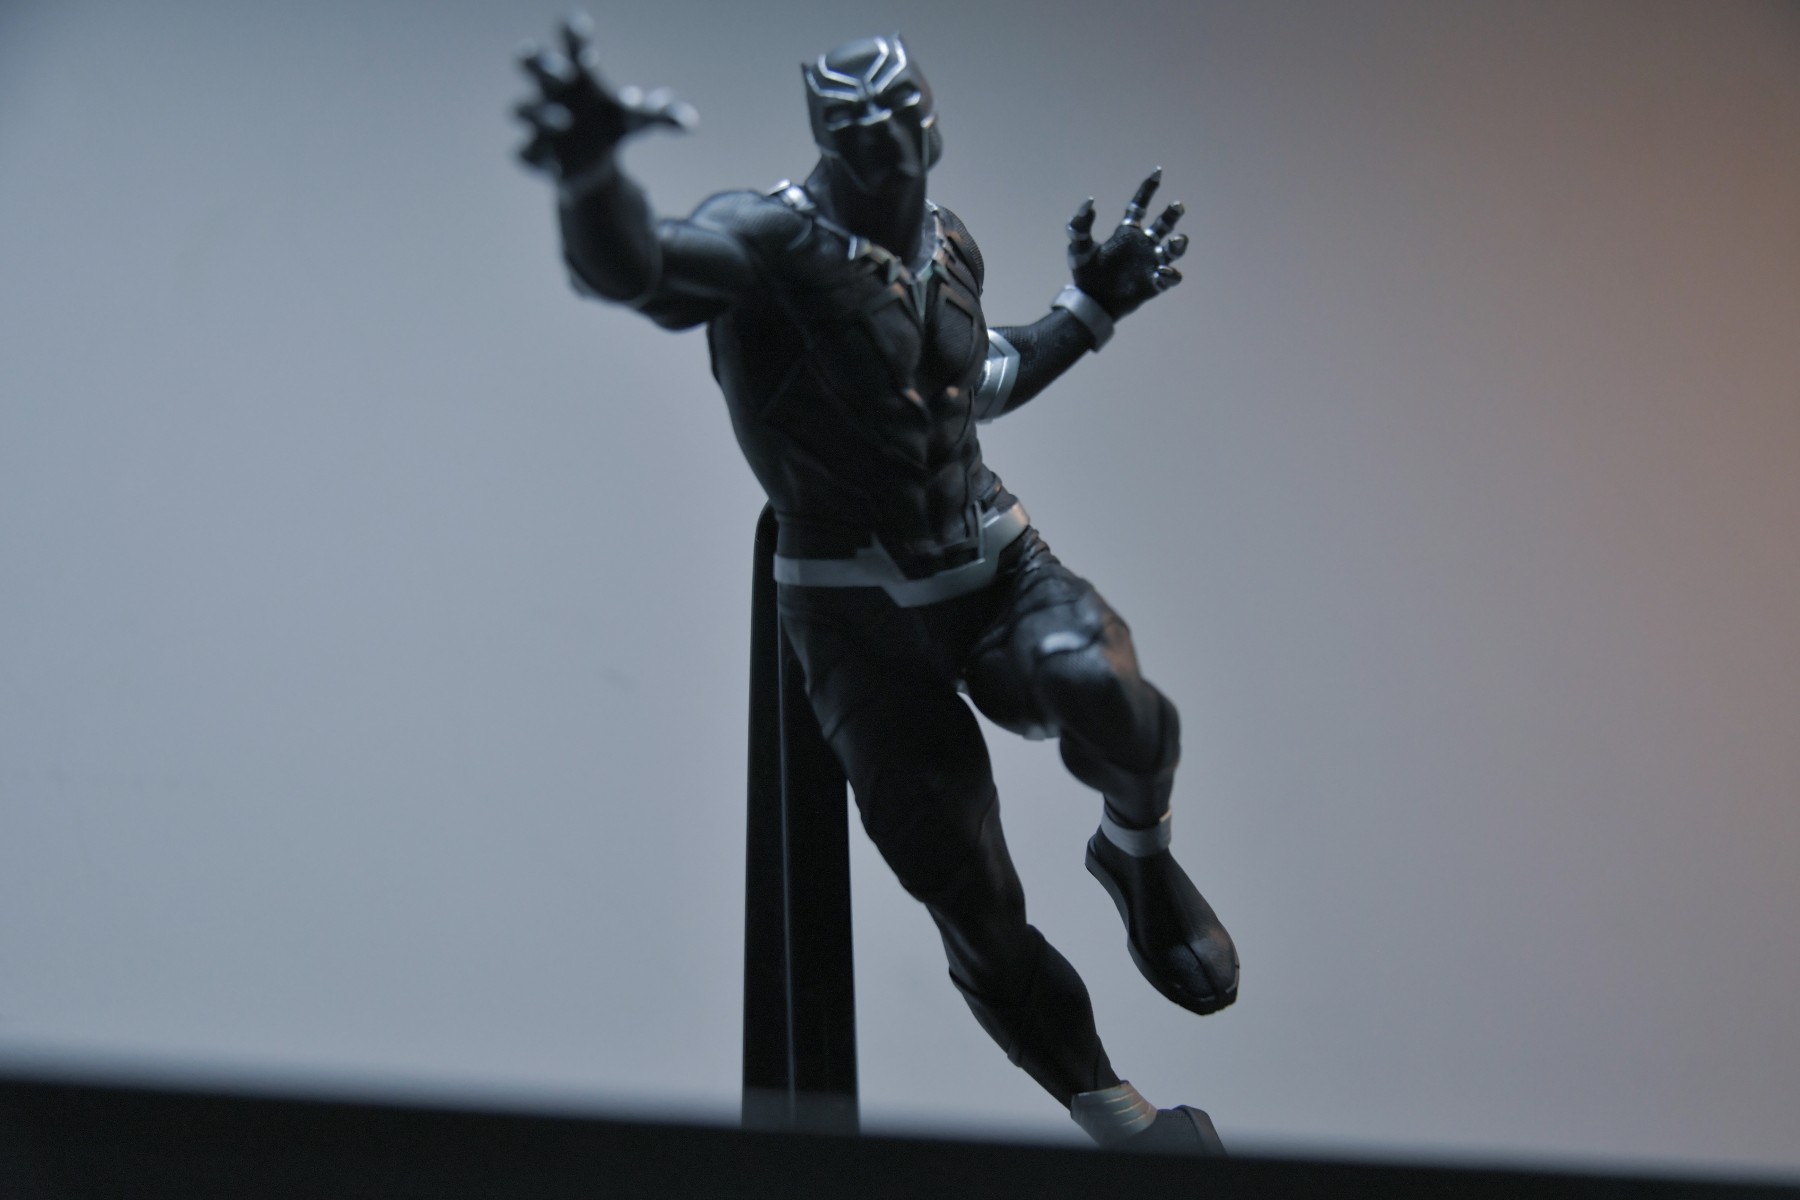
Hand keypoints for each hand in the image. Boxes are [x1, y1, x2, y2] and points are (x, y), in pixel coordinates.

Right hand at [513, 14, 696, 180]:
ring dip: (539, 113)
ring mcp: (537, 123)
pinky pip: (524, 153)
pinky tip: (556, 166)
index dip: (573, 33)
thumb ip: (660, 115)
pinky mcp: (534, 154)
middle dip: (533, 61)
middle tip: (543, 59)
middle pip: (531, 65)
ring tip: (564, 122)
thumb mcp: (636, 121)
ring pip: (521, 110)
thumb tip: (689, 122)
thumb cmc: (611, 127)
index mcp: (576, 74)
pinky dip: (536, 157)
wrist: (591, 164)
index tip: (581, 24)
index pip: (572, 43)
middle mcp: (551, 94)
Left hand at [1065, 168, 1188, 319]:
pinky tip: (1161, 272)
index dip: (1149, 189)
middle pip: (1164, 224)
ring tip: (1175, 241)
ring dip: (1178, 243)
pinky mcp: (1155, 284)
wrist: (1091, 303)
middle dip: (1172, 214)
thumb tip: (1089, 201)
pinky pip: (1170, 277)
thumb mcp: (1078, 248)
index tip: (1158, 172)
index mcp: (1126, 233)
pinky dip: (1170, 274)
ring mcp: (1151, 263)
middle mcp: (1142, 245)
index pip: (1140, 206)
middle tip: (1176, 205)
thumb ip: (1080, 225)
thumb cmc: (1086, 275)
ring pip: (1173, 249)